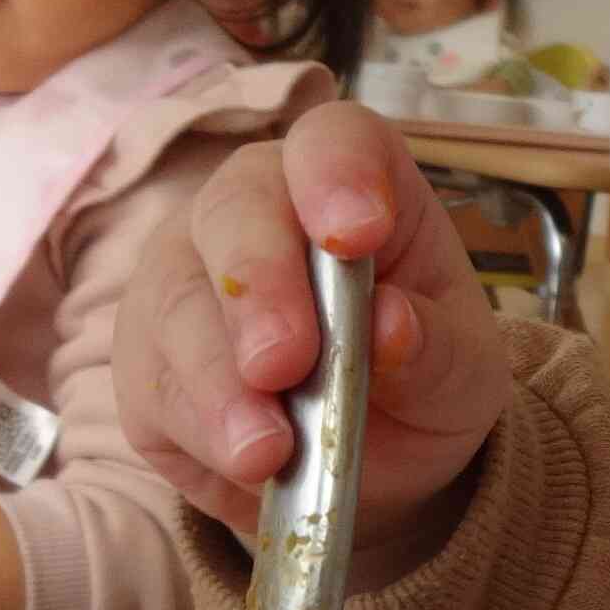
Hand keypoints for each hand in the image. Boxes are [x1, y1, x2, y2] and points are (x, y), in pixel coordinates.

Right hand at [113, 106, 512, 550]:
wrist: (373, 468)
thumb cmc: (421, 380)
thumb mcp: (462, 375)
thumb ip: (436, 347)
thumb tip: (391, 324)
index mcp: (350, 186)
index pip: (334, 141)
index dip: (338, 174)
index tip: (358, 233)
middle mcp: (255, 211)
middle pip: (234, 210)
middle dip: (258, 286)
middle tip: (284, 361)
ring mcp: (186, 278)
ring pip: (177, 301)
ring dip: (219, 380)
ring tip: (267, 449)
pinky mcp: (147, 361)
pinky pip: (153, 384)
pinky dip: (201, 429)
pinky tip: (245, 464)